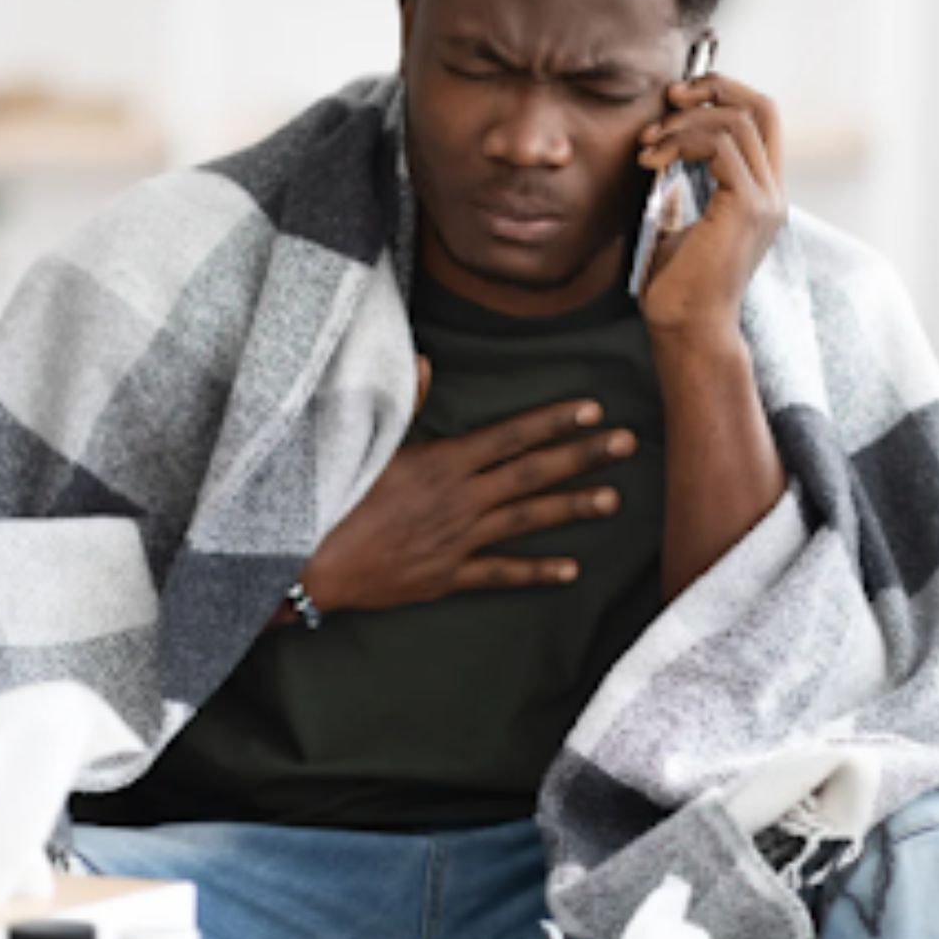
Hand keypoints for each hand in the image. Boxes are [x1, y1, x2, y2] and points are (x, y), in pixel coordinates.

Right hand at [295, 356, 637, 615]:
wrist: (311, 562)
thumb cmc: (334, 496)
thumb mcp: (368, 444)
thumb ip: (405, 403)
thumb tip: (424, 361)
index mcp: (442, 462)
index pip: (510, 435)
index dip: (553, 422)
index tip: (592, 411)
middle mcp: (459, 499)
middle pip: (532, 473)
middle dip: (582, 456)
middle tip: (627, 444)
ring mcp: (458, 540)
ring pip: (527, 520)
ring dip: (572, 508)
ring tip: (613, 499)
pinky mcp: (449, 576)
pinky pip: (501, 574)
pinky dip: (536, 572)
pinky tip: (571, 569)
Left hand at [634, 74, 786, 339]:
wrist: (686, 328)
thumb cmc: (677, 287)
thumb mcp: (678, 223)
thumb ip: (683, 186)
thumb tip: (665, 148)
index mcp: (761, 194)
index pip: (762, 119)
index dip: (725, 94)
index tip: (677, 102)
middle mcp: (773, 193)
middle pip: (762, 107)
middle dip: (713, 88)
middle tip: (668, 99)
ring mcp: (765, 199)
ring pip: (736, 122)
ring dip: (683, 123)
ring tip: (647, 146)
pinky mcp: (747, 207)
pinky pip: (721, 145)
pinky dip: (682, 142)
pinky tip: (652, 162)